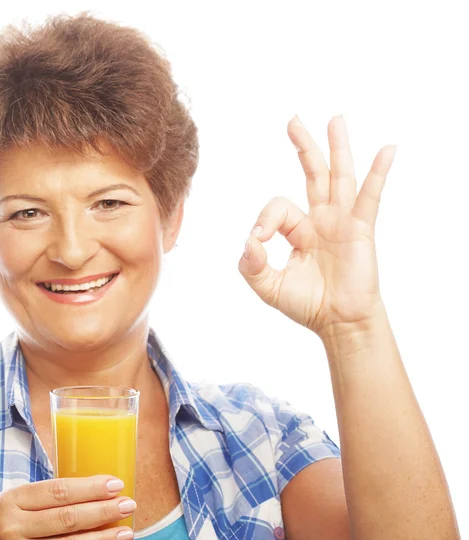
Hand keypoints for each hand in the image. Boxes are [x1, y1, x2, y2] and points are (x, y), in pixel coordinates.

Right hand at [0, 475, 135, 539]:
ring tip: (126, 534)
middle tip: (129, 506)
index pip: (59, 492)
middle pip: (67, 519)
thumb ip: (49, 497)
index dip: (90, 488)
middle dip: (103, 512)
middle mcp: (14, 527)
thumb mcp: (16, 501)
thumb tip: (97, 491)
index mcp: (14, 500)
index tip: (116, 485)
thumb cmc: (0, 523)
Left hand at [239, 115, 395, 338]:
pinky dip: (377, 174)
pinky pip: (370, 197)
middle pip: (312, 174)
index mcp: (298, 230)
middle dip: (303, 147)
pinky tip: (387, 150)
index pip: (277, 208)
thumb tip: (250, 240)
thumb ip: (251, 264)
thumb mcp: (268, 286)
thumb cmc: (306, 304)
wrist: (337, 322)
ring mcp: (342, 222)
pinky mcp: (361, 230)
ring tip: (335, 119)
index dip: (265, 219)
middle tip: (293, 120)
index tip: (259, 241)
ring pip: (339, 177)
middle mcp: (320, 220)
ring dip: (337, 147)